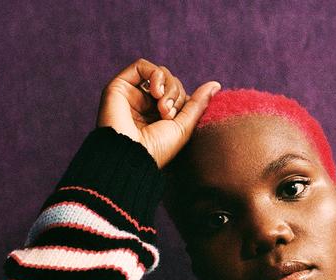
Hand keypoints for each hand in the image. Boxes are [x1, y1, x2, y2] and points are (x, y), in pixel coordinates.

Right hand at [97, 58, 219, 168]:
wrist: (131, 157)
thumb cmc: (157, 150)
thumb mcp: (184, 127)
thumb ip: (198, 104)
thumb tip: (216, 84)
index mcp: (157, 116)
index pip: (178, 93)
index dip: (183, 100)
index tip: (176, 118)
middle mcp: (143, 105)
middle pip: (170, 82)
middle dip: (176, 95)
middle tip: (168, 114)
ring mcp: (131, 95)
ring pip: (159, 74)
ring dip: (168, 87)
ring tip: (162, 107)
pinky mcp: (119, 87)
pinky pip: (141, 66)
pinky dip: (155, 75)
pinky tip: (155, 92)